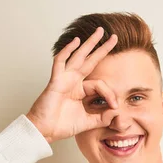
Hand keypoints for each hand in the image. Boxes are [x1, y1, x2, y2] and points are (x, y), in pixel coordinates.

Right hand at [27, 27, 119, 143]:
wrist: (45, 131)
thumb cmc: (62, 126)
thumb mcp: (89, 122)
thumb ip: (103, 118)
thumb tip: (117, 112)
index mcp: (81, 90)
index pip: (100, 84)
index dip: (110, 94)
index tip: (115, 106)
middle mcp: (73, 82)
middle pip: (90, 60)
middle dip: (102, 48)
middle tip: (115, 36)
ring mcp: (64, 79)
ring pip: (78, 56)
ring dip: (89, 43)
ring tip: (99, 31)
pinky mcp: (55, 81)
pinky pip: (60, 62)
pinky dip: (67, 50)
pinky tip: (75, 41)